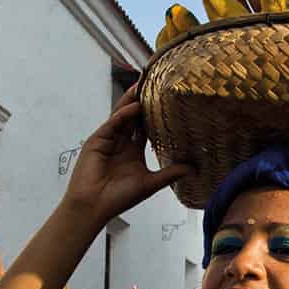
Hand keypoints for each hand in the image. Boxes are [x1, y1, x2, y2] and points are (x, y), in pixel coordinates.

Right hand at [63, 84, 190, 225]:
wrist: (94, 206)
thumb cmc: (118, 198)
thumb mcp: (150, 183)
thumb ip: (171, 173)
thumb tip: (194, 169)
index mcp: (133, 151)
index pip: (146, 127)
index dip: (156, 114)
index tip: (171, 102)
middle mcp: (121, 142)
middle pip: (134, 116)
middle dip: (144, 100)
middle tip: (157, 82)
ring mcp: (108, 139)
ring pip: (122, 114)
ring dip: (133, 100)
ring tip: (145, 85)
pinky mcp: (97, 140)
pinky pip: (112, 123)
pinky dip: (123, 115)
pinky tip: (134, 107)